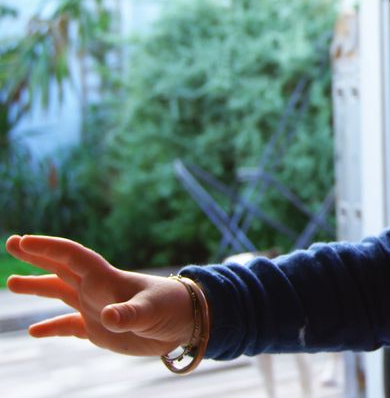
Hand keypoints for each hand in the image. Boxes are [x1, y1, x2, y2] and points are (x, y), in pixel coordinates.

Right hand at [5, 235, 194, 355]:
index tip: (24, 241)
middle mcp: (97, 290)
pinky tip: (34, 332)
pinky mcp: (99, 329)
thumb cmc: (174, 310)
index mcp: (108, 279)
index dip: (49, 248)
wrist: (188, 324)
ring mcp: (96, 308)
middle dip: (37, 255)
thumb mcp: (153, 312)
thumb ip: (130, 314)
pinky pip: (68, 326)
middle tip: (11, 243)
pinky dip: (51, 328)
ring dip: (38, 286)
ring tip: (12, 282)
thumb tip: (110, 318)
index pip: (73, 257)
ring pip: (60, 293)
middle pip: (61, 268)